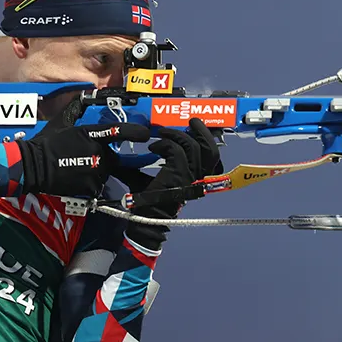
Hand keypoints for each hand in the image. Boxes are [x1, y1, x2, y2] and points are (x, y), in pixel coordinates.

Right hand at [17, 97, 150, 198]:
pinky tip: (77, 179)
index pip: (120, 131)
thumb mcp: (62, 121)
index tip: (146, 134)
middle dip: (106, 158)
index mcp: (92, 134)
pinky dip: (91, 184)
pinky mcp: (92, 187)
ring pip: (106, 172)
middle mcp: (99, 152)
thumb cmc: (46, 143)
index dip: (136, 132)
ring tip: (78, 169)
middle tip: (86, 159)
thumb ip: (77, 110)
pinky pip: (98, 185)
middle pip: (114, 157)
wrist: (33, 166)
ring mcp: (97, 171)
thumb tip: (84, 97)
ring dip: (98, 171)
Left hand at [117, 118, 223, 247]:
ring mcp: (189, 177)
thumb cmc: (147, 202)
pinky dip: (163, 145)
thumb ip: (148, 165)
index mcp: (194, 177)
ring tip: (162, 132)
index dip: (206, 139)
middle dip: (202, 131)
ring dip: (175, 135)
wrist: (144, 220)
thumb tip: (130, 155)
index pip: (211, 156)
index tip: (193, 128)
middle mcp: (196, 177)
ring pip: (193, 146)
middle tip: (190, 122)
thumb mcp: (150, 178)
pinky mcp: (178, 175)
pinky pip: (175, 151)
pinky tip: (153, 148)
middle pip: (211, 150)